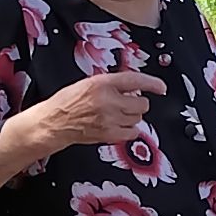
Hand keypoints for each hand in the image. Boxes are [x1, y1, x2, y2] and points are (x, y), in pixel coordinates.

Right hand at [17, 71, 167, 155]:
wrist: (54, 122)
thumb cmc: (67, 102)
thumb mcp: (88, 83)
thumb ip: (111, 83)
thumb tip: (131, 85)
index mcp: (102, 84)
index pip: (135, 80)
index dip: (152, 83)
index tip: (161, 87)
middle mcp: (108, 101)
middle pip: (141, 103)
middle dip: (137, 102)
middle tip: (127, 102)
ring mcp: (110, 120)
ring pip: (138, 118)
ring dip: (132, 115)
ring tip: (118, 114)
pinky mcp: (110, 135)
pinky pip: (132, 133)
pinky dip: (129, 129)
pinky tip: (118, 125)